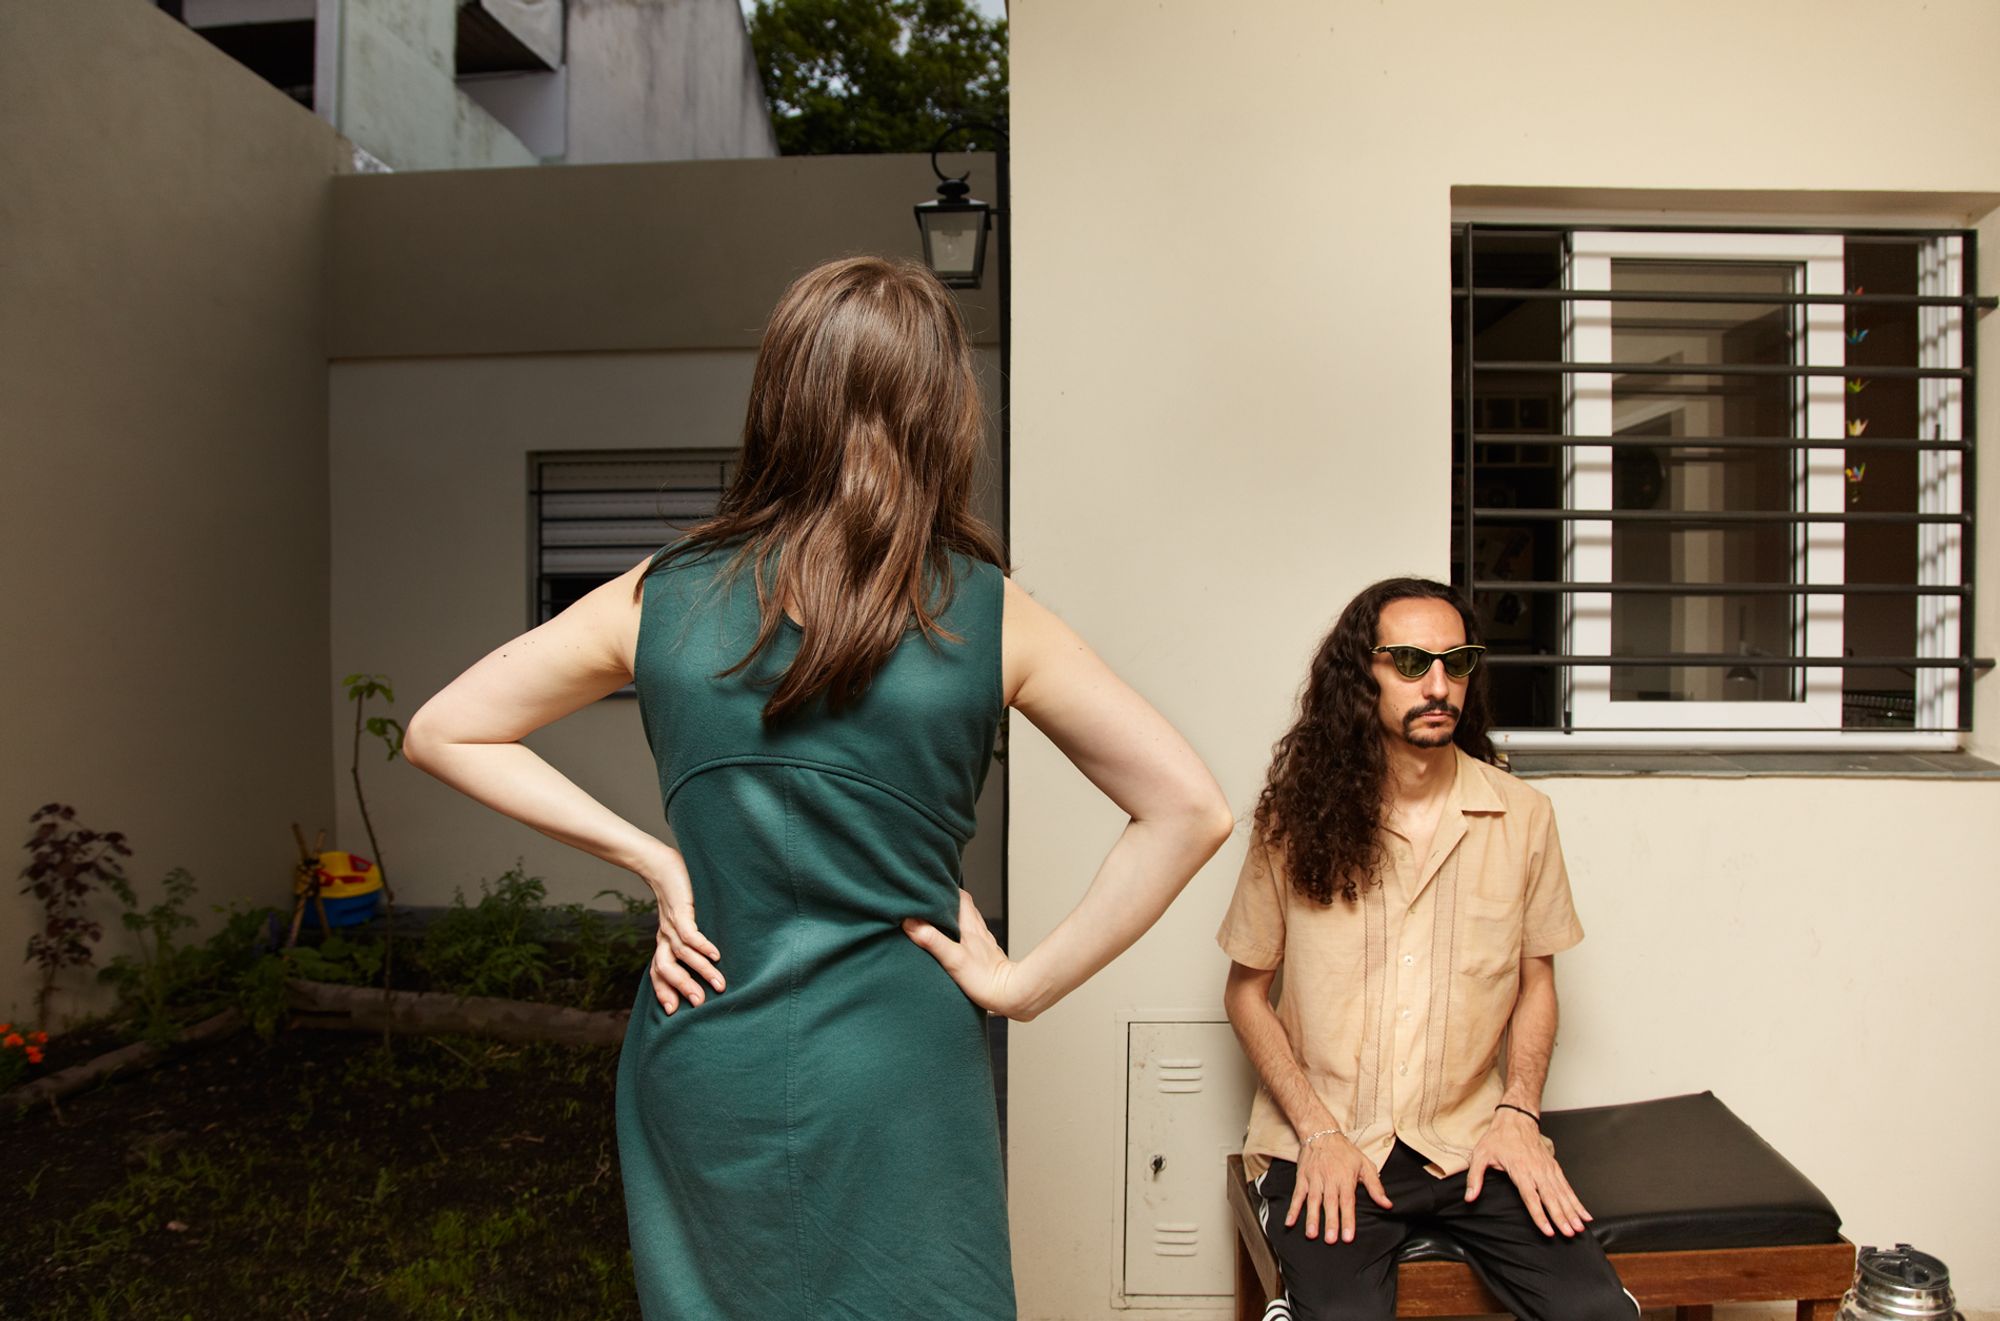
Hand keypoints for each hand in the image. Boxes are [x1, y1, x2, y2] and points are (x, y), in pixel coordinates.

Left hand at [631, 840, 722, 1014]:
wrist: (660, 863)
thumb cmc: (676, 891)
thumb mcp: (680, 918)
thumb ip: (688, 936)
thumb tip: (709, 954)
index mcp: (663, 940)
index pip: (658, 971)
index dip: (663, 990)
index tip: (672, 1011)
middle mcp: (664, 936)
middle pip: (667, 969)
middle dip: (683, 988)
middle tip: (699, 1004)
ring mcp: (671, 924)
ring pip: (682, 955)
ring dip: (701, 971)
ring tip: (719, 983)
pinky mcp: (680, 911)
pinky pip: (689, 934)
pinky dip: (703, 947)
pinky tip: (716, 955)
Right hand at [902, 889, 1038, 1020]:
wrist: (1011, 996)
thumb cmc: (984, 979)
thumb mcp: (954, 959)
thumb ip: (932, 940)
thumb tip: (911, 922)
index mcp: (971, 926)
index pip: (961, 896)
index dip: (946, 888)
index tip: (931, 885)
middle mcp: (979, 931)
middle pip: (964, 906)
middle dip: (948, 901)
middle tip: (931, 901)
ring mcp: (984, 943)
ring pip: (969, 921)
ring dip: (955, 917)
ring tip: (939, 919)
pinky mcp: (986, 956)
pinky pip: (973, 937)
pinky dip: (962, 933)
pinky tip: (955, 942)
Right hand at [1287, 1132, 1391, 1243]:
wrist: (1321, 1132)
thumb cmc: (1344, 1151)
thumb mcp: (1365, 1164)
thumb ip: (1375, 1186)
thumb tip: (1387, 1204)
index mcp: (1345, 1178)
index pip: (1347, 1202)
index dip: (1348, 1220)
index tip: (1348, 1236)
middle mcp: (1329, 1180)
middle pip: (1330, 1204)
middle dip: (1330, 1222)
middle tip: (1330, 1240)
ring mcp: (1314, 1179)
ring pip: (1313, 1201)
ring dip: (1311, 1218)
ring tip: (1311, 1234)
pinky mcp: (1302, 1178)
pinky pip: (1297, 1195)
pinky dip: (1292, 1209)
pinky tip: (1289, 1222)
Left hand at [1465, 1108, 1589, 1236]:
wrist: (1516, 1119)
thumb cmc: (1498, 1138)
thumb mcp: (1480, 1155)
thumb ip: (1474, 1177)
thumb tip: (1469, 1198)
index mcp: (1520, 1170)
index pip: (1531, 1197)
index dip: (1540, 1215)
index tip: (1548, 1231)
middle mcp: (1537, 1171)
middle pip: (1551, 1198)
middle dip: (1561, 1217)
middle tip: (1570, 1233)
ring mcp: (1548, 1170)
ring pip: (1563, 1194)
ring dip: (1572, 1211)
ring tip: (1580, 1228)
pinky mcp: (1554, 1168)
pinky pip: (1568, 1188)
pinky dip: (1577, 1201)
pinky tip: (1584, 1214)